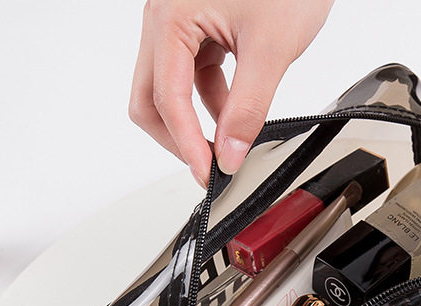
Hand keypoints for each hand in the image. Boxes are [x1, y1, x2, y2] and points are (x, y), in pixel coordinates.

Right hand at [129, 0, 333, 187]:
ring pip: (169, 90)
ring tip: (227, 146)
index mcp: (171, 16)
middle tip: (207, 166)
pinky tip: (234, 117)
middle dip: (176, 138)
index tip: (207, 173)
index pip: (166, 99)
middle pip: (150, 98)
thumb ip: (248, 107)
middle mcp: (165, 19)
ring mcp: (180, 24)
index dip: (186, 144)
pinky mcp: (198, 29)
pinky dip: (211, 103)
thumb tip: (230, 152)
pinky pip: (192, 77)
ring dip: (194, 122)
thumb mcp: (271, 48)